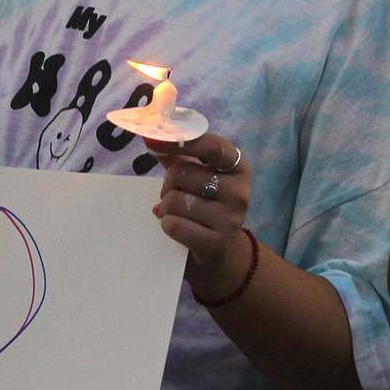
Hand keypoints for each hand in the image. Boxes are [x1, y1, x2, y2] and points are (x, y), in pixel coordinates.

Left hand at [147, 132, 251, 299]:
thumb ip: (177, 155)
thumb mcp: (198, 177)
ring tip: (179, 213)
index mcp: (239, 169)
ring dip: (166, 207)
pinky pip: (173, 224)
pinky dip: (166, 225)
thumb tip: (150, 136)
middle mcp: (240, 192)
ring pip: (174, 200)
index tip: (153, 141)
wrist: (221, 253)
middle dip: (169, 183)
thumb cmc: (206, 207)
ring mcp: (230, 219)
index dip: (180, 141)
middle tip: (176, 194)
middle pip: (182, 172)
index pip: (212, 146)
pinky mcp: (216, 243)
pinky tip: (178, 228)